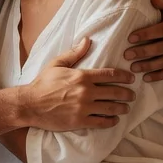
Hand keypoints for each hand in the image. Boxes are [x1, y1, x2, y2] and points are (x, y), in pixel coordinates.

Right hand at [22, 38, 136, 130]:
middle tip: (132, 95)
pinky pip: (101, 122)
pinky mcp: (80, 121)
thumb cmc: (43, 83)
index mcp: (82, 76)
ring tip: (126, 108)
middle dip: (127, 94)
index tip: (131, 78)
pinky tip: (114, 120)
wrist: (30, 104)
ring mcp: (84, 108)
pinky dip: (111, 121)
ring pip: (111, 108)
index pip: (110, 75)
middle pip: (115, 92)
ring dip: (122, 108)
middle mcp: (86, 92)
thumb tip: (87, 40)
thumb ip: (74, 53)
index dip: (124, 76)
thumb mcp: (57, 64)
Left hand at [124, 0, 162, 81]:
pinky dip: (157, 76)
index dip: (144, 35)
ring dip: (147, 66)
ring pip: (162, 62)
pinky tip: (145, 78)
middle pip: (159, 49)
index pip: (158, 31)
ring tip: (133, 68)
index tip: (130, 38)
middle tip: (127, 55)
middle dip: (142, 52)